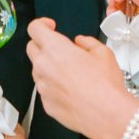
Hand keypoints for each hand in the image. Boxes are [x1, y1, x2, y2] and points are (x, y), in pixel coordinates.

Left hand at [25, 18, 136, 138]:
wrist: (106, 114)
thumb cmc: (105, 84)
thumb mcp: (103, 52)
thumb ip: (87, 42)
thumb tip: (81, 42)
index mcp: (54, 48)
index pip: (34, 28)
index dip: (42, 24)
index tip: (50, 27)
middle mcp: (43, 66)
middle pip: (31, 48)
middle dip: (43, 45)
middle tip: (61, 50)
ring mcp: (42, 86)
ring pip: (38, 71)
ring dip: (49, 68)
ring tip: (71, 74)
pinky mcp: (46, 104)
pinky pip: (45, 90)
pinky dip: (54, 87)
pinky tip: (72, 91)